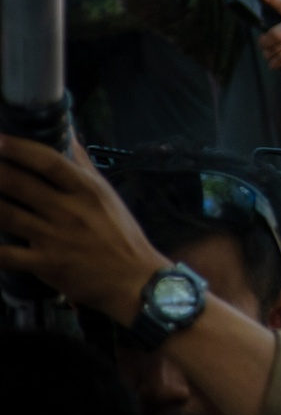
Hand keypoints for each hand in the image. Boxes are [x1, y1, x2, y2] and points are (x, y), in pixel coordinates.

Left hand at [0, 137, 162, 324]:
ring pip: (7, 215)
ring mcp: (54, 238)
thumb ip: (84, 165)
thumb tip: (68, 135)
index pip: (48, 162)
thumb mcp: (107, 194)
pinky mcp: (45, 265)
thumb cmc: (121, 234)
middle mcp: (68, 211)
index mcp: (86, 190)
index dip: (20, 149)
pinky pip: (7, 255)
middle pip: (20, 184)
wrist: (133, 280)